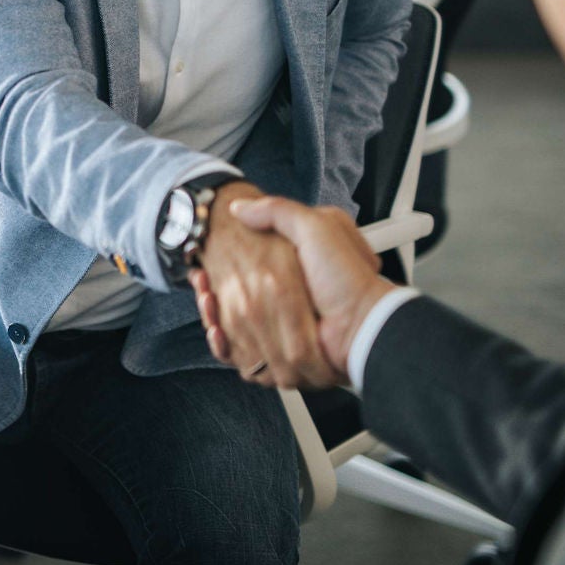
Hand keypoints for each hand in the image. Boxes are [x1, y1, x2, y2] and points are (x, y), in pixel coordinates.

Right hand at [196, 197, 395, 387]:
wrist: (362, 323)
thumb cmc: (345, 278)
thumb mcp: (315, 227)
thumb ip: (278, 211)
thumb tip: (240, 207)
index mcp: (287, 275)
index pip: (242, 271)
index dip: (221, 268)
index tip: (206, 265)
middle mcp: (284, 304)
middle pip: (234, 299)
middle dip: (212, 291)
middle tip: (203, 282)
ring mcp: (280, 330)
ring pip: (231, 325)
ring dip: (213, 314)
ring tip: (207, 300)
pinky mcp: (278, 357)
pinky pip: (241, 355)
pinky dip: (225, 345)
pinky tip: (217, 329)